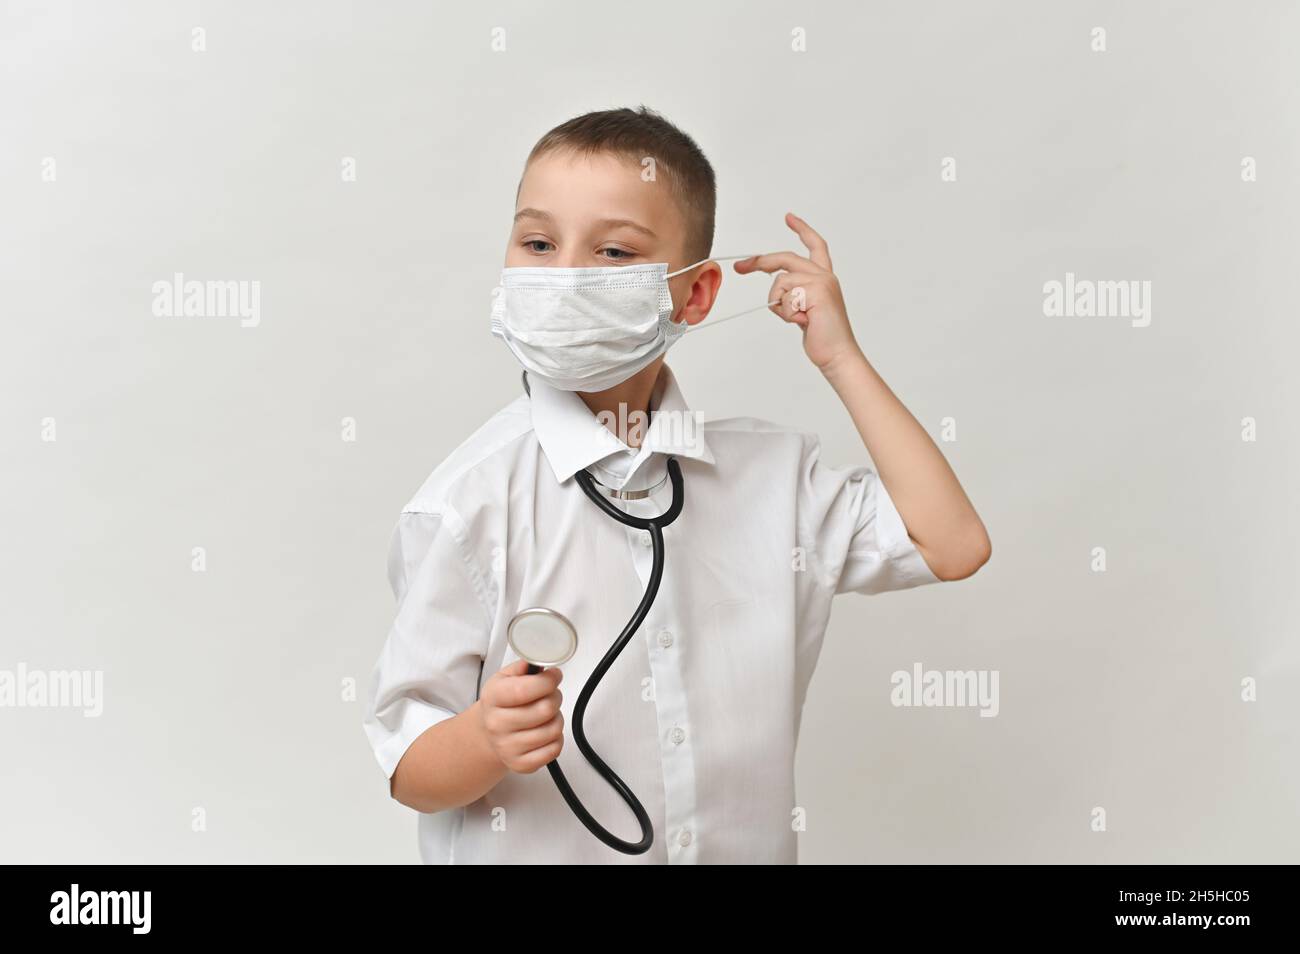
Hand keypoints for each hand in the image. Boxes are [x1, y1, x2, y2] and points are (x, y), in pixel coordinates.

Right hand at [477, 659, 564, 773]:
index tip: (555, 676)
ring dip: (557, 718)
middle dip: (555, 697)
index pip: (524, 690)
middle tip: (551, 694)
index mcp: (493, 698)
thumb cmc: (501, 703)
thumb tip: (538, 661)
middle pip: (544, 709)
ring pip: (553, 729)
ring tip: (547, 714)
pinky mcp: (521, 764)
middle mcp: (497, 724)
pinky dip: (557, 738)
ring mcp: (508, 747)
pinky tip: (545, 730)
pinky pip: (554, 750)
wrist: (487, 733)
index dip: (547, 681)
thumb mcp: (504, 678)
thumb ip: (523, 666)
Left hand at [733, 212, 862, 372]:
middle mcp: (825, 276)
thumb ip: (794, 295)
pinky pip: (784, 298)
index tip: (789, 218)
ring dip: (780, 305)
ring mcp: (822, 282)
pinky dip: (787, 314)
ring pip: (780, 282)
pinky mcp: (817, 292)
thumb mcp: (804, 310)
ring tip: (798, 320)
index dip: (802, 230)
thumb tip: (774, 289)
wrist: (838, 354)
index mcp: (824, 277)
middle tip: (740, 267)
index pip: (815, 246)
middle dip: (760, 262)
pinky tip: (804, 322)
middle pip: (786, 258)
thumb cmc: (822, 336)